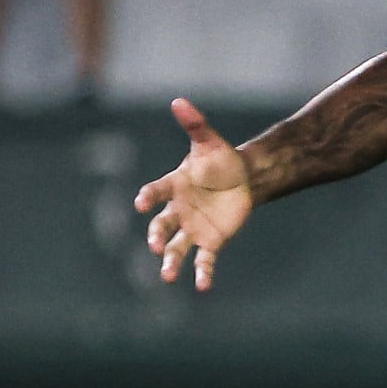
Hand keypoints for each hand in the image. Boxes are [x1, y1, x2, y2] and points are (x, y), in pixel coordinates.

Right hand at [134, 97, 253, 290]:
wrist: (244, 178)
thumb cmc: (221, 159)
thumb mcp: (209, 141)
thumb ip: (194, 124)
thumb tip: (178, 101)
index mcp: (174, 185)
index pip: (155, 192)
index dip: (148, 198)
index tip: (142, 204)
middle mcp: (178, 210)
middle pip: (161, 226)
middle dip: (156, 237)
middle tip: (156, 246)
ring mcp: (192, 228)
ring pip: (176, 248)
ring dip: (171, 262)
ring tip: (168, 276)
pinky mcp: (210, 241)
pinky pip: (204, 260)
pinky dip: (203, 273)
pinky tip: (203, 287)